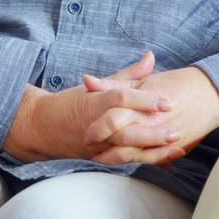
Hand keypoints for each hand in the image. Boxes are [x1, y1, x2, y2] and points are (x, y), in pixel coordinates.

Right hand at [3, 51, 179, 164]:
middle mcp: (95, 128)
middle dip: (152, 133)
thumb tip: (151, 57)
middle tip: (176, 129)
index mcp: (94, 104)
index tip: (167, 101)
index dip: (144, 100)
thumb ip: (128, 74)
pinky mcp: (101, 158)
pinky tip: (166, 161)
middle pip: (126, 132)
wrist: (41, 127)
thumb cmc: (71, 103)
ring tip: (177, 148)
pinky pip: (126, 162)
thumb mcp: (97, 85)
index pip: (120, 100)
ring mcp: (97, 146)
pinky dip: (146, 161)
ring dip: (153, 152)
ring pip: (127, 152)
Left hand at [81, 56, 218, 166]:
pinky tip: (126, 160)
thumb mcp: (144, 81)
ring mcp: (164, 139)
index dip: (98, 127)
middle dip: (104, 145)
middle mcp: (152, 124)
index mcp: (143, 105)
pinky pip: (153, 159)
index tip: (85, 130)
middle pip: (122, 140)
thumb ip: (115, 83)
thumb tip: (87, 81)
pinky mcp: (175, 148)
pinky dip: (138, 161)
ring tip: (100, 157)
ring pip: (136, 154)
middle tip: (87, 146)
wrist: (211, 93)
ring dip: (116, 157)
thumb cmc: (176, 83)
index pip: (114, 118)